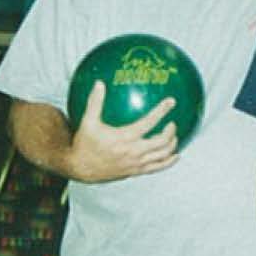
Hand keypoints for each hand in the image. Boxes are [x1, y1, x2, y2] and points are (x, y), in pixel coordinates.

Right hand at [64, 80, 178, 181]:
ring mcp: (136, 164)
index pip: (149, 122)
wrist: (80, 169)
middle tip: (172, 123)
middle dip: (171, 131)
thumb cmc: (84, 144)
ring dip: (172, 146)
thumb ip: (95, 102)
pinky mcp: (136, 172)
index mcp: (125, 138)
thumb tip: (99, 83)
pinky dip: (169, 162)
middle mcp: (134, 152)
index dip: (162, 111)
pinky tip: (175, 155)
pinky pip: (157, 168)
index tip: (171, 102)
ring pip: (162, 156)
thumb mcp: (87, 122)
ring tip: (175, 137)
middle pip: (162, 141)